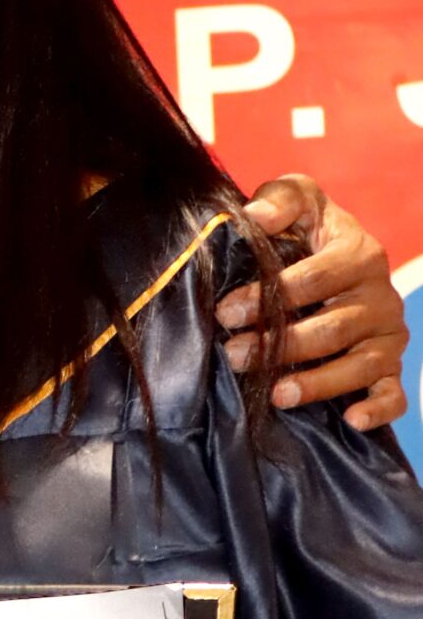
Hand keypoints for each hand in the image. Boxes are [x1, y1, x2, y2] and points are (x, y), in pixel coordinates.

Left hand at [219, 175, 406, 428]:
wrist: (332, 259)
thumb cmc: (307, 232)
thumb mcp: (297, 201)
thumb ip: (280, 199)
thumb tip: (254, 216)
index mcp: (360, 254)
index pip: (316, 278)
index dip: (270, 295)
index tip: (225, 313)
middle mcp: (381, 297)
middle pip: (334, 328)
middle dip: (281, 345)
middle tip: (235, 356)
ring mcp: (388, 335)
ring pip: (360, 365)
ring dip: (318, 383)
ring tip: (275, 395)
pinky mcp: (390, 367)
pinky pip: (393, 393)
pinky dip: (378, 408)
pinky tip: (352, 419)